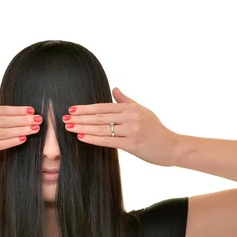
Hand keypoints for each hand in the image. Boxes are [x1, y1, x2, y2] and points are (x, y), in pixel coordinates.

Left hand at [62, 87, 180, 166]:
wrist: (172, 147)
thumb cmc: (156, 130)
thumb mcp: (143, 111)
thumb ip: (126, 101)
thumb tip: (114, 89)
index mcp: (131, 108)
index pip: (103, 107)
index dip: (86, 108)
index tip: (71, 109)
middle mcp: (131, 116)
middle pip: (100, 116)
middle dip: (80, 118)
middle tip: (64, 118)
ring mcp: (132, 130)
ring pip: (102, 128)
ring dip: (83, 128)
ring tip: (69, 127)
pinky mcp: (132, 144)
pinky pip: (109, 141)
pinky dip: (94, 139)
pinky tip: (82, 137)